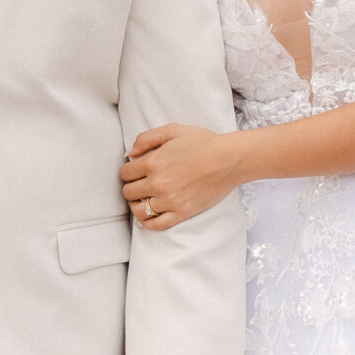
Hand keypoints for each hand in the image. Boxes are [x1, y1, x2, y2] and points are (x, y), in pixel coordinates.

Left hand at [121, 125, 239, 229]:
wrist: (229, 159)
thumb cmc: (203, 142)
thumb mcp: (173, 130)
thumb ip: (146, 138)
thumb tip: (130, 153)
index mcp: (153, 162)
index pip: (124, 173)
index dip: (128, 172)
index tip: (136, 171)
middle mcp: (157, 183)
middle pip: (128, 192)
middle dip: (132, 187)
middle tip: (141, 184)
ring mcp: (169, 201)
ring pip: (138, 210)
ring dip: (137, 205)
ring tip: (144, 199)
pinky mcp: (181, 213)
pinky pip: (155, 225)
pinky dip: (147, 222)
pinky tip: (149, 215)